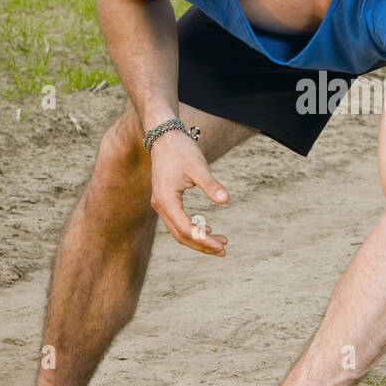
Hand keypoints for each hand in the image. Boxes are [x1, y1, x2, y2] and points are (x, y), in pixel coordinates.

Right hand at [149, 129, 229, 254]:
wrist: (163, 136)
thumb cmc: (181, 150)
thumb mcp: (198, 166)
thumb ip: (211, 184)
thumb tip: (225, 199)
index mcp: (167, 200)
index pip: (187, 229)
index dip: (204, 240)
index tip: (222, 245)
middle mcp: (160, 205)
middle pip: (181, 235)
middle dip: (202, 244)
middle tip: (223, 250)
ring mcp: (160, 203)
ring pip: (178, 231)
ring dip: (197, 239)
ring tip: (219, 243)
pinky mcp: (164, 199)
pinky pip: (177, 222)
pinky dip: (191, 229)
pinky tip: (207, 229)